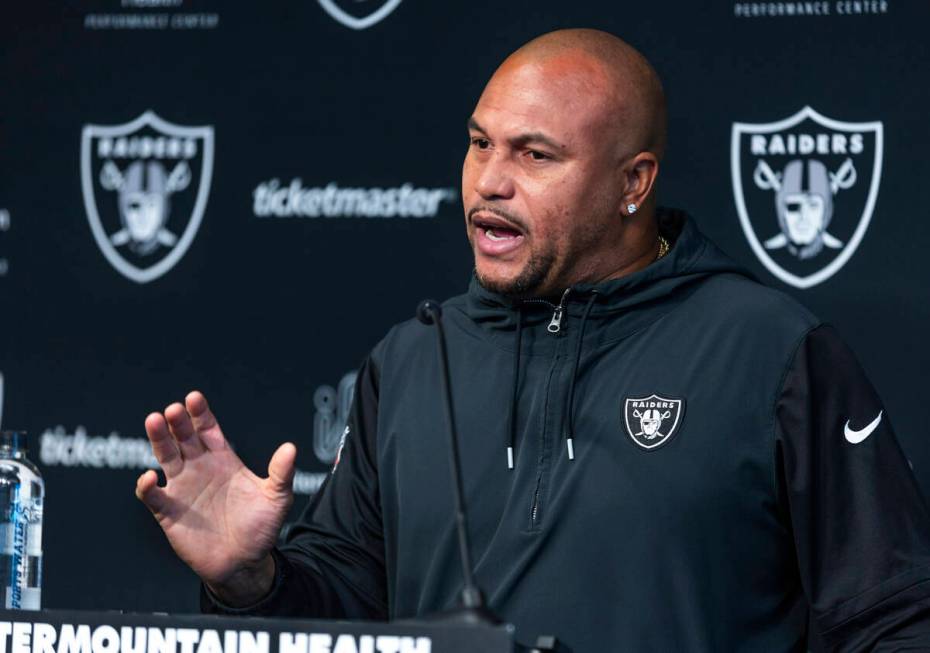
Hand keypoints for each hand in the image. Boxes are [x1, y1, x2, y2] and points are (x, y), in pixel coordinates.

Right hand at [136, 391, 296, 605]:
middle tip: (173, 409)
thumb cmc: (261, 528)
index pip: (208, 430)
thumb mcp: (276, 498)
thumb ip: (281, 474)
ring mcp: (182, 488)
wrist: (244, 563)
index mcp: (224, 460)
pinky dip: (147, 487)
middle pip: (184, 438)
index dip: (200, 413)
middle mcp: (200, 469)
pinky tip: (151, 478)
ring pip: (165, 457)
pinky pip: (153, 496)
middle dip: (178, 422)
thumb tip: (291, 448)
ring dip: (158, 440)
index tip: (194, 398)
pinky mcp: (169, 512)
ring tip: (154, 422)